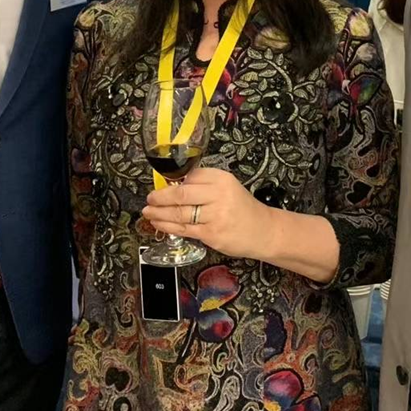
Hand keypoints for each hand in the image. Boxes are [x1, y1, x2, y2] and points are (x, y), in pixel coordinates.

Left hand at [143, 167, 274, 261]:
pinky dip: (168, 226)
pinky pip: (184, 229)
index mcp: (221, 179)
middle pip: (181, 194)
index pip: (190, 176)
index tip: (160, 185)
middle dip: (160, 197)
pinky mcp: (212, 234)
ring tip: (148, 212)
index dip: (172, 182)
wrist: (262, 230)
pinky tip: (159, 223)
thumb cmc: (242, 209)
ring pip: (180, 213)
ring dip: (159, 213)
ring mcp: (215, 216)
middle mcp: (218, 195)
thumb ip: (204, 185)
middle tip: (149, 198)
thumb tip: (174, 185)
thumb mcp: (227, 187)